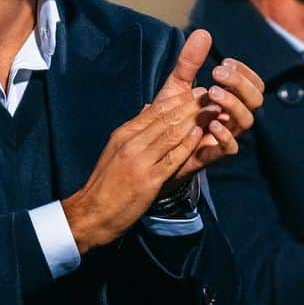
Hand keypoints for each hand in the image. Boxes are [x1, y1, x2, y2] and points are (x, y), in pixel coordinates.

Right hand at [61, 32, 208, 253]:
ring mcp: (140, 161)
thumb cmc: (106, 183)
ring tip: (211, 111)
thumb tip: (148, 110)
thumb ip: (134, 131)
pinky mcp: (149, 180)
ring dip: (194, 120)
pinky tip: (200, 135)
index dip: (178, 100)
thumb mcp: (116, 150)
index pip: (154, 111)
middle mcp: (132, 143)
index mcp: (124, 134)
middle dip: (190, 105)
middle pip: (166, 119)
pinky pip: (172, 158)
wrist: (93, 212)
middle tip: (209, 95)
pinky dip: (187, 144)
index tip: (195, 92)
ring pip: (171, 134)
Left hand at [152, 28, 262, 176]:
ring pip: (246, 121)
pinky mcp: (212, 154)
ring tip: (212, 93)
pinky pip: (230, 147)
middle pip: (256, 100)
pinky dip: (225, 134)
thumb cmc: (170, 115)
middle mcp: (232, 117)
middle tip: (217, 74)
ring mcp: (225, 136)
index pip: (253, 85)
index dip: (244, 73)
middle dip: (240, 84)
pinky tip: (212, 123)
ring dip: (233, 104)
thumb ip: (189, 62)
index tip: (225, 62)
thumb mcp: (178, 85)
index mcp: (229, 100)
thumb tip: (203, 32)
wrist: (153, 147)